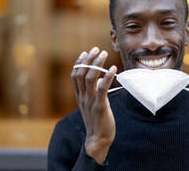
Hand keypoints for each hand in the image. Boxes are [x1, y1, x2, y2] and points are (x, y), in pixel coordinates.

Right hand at [71, 47, 116, 163]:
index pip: (75, 75)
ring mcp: (90, 101)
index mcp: (79, 96)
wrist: (98, 140)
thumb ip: (94, 91)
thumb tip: (100, 79)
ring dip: (97, 63)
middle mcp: (82, 97)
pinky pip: (102, 88)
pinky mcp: (100, 106)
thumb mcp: (93, 104)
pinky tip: (113, 68)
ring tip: (104, 53)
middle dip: (89, 59)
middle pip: (81, 73)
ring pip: (90, 78)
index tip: (86, 52)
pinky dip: (107, 76)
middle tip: (97, 49)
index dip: (79, 62)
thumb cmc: (97, 121)